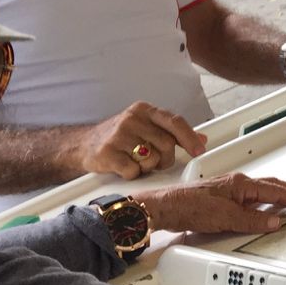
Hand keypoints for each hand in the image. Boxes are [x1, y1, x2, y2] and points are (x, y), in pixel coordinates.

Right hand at [66, 102, 207, 179]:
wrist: (83, 145)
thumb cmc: (120, 137)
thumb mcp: (147, 128)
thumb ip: (174, 133)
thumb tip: (203, 139)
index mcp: (144, 110)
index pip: (174, 121)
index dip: (189, 138)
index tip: (198, 151)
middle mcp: (132, 119)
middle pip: (166, 144)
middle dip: (165, 158)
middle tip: (154, 161)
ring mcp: (118, 135)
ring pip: (152, 159)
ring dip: (147, 167)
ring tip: (136, 161)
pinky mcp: (107, 153)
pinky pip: (133, 171)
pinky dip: (132, 174)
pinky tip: (123, 167)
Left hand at [137, 172, 285, 233]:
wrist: (164, 207)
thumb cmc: (189, 207)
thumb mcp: (225, 218)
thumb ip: (252, 220)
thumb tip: (274, 222)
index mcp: (242, 184)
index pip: (276, 191)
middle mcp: (237, 183)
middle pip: (272, 185)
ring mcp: (229, 188)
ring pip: (263, 188)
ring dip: (280, 193)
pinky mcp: (222, 196)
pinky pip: (252, 194)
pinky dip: (266, 198)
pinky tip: (264, 205)